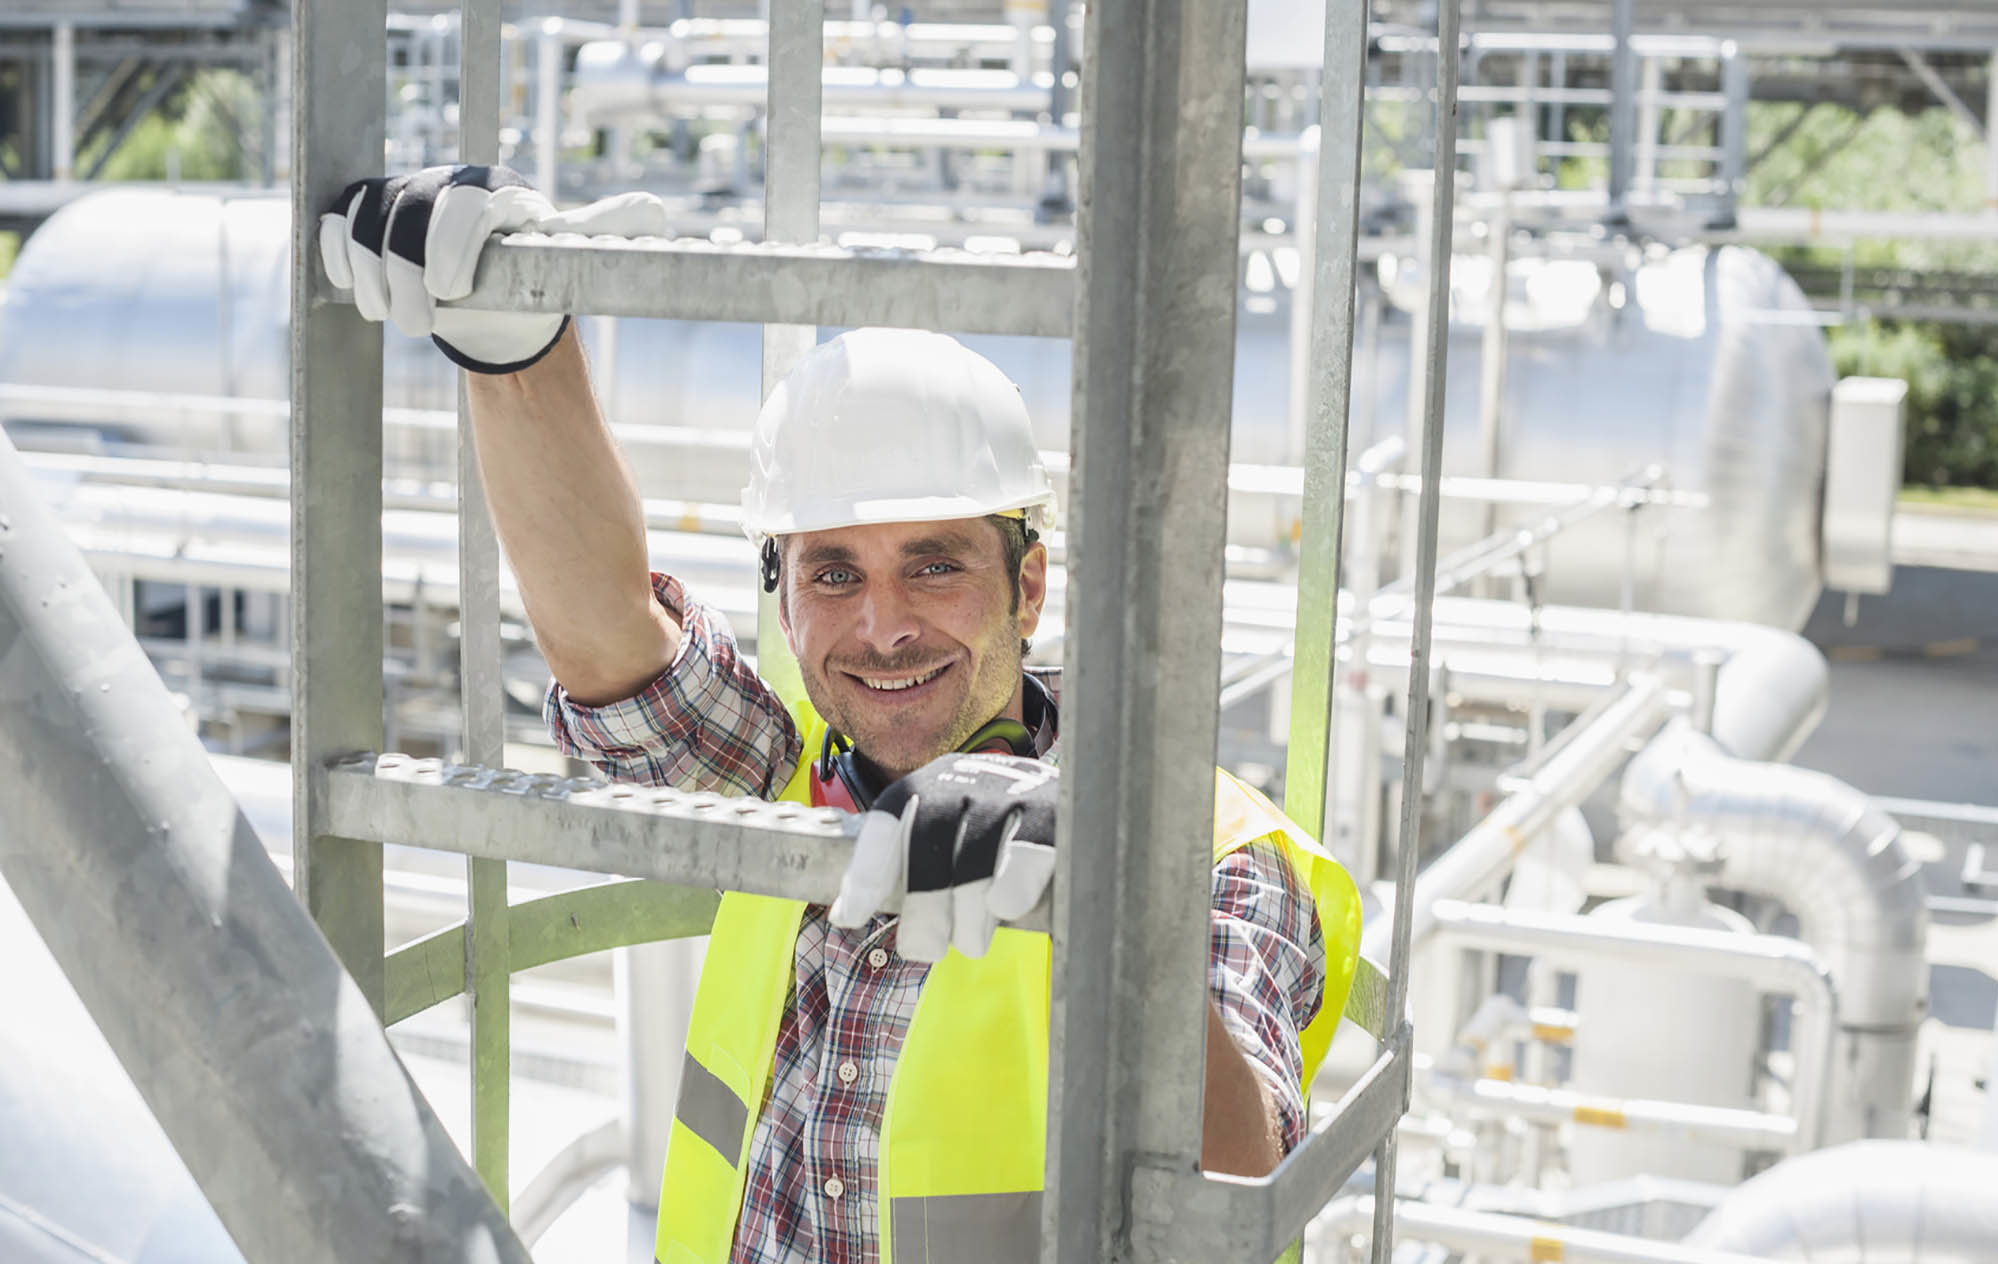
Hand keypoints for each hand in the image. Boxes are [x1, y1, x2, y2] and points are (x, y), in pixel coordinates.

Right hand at [318, 165, 668, 373]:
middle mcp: (448, 183)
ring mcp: (405, 195)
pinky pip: (340, 219)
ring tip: (394, 316)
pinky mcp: (371, 214)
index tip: (451, 291)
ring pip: (368, 215)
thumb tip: (656, 214)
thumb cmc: (532, 282)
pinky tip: (359, 289)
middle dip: (406, 271)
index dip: (450, 247)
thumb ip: (603, 234)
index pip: (464, 204)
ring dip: (373, 272)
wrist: (493, 298)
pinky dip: (341, 254)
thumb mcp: (566, 257)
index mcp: (499, 191)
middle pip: (408, 208)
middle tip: (421, 324)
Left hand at [830, 753, 1058, 962]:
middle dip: (922, 907)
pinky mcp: (1054, 814)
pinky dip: (1009, 893)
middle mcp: (964, 779)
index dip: (865, 870)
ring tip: (969, 941)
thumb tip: (843, 914)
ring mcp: (1010, 793)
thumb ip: (903, 867)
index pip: (887, 820)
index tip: (849, 916)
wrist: (1074, 784)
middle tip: (922, 949)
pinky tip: (1004, 909)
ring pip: (975, 860)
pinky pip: (1024, 860)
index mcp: (929, 784)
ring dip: (967, 914)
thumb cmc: (992, 830)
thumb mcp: (945, 834)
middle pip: (930, 845)